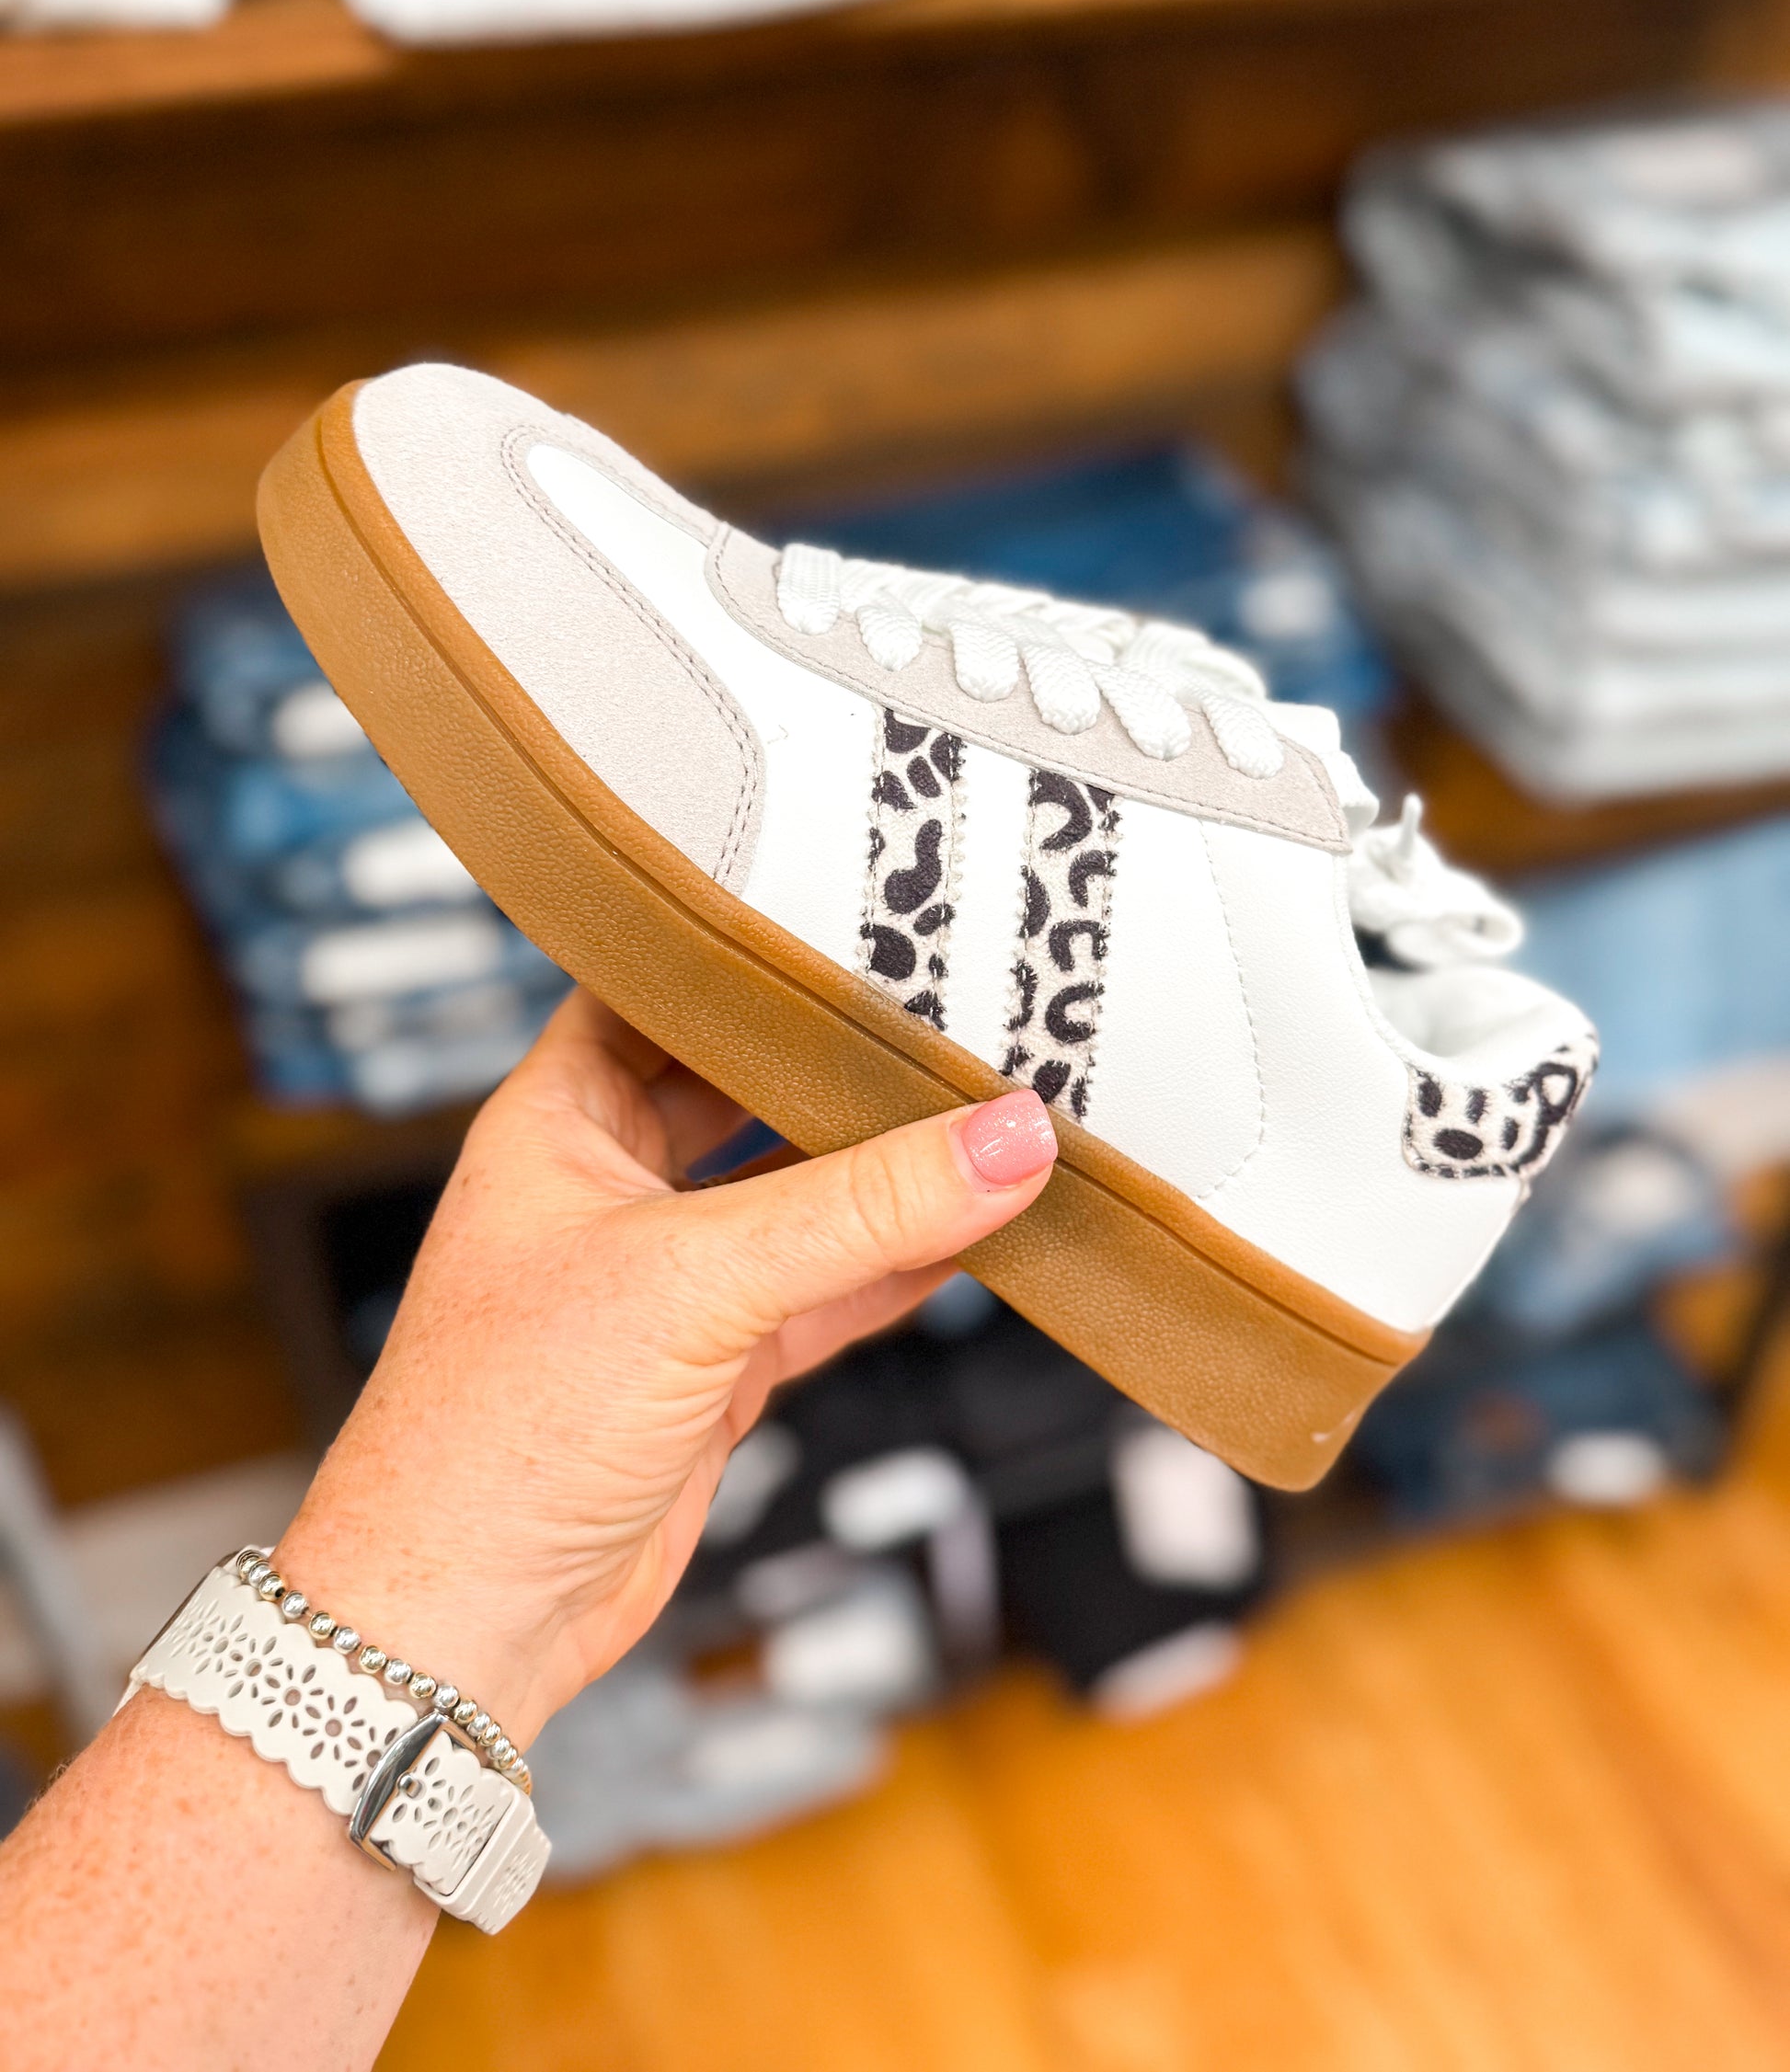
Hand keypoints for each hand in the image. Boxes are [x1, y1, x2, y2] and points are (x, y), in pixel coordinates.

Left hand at [276, 989, 1056, 1746]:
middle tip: (948, 1004)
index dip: (741, 948)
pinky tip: (973, 1231)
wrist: (460, 1622)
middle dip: (834, 1060)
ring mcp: (666, 1279)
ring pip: (798, 1197)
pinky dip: (896, 1266)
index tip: (846, 907)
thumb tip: (1003, 1138)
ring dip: (883, 1171)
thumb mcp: (693, 1284)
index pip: (655, 988)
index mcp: (558, 1119)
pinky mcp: (713, 1366)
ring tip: (991, 1111)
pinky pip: (825, 1292)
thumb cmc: (493, 1435)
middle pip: (743, 1090)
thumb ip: (860, 1211)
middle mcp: (610, 1186)